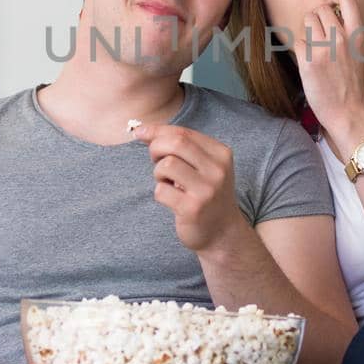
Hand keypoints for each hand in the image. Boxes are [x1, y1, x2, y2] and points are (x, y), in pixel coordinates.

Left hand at [133, 123, 247, 251]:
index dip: (157, 130)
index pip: (183, 133)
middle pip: (175, 143)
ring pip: (166, 165)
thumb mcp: (203, 166)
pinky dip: (160, 193)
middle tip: (155, 160)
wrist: (223, 233)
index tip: (140, 132)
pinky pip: (161, 190)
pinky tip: (172, 199)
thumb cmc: (206, 194)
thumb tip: (143, 130)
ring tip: (168, 182)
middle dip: (156, 148)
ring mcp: (206, 190)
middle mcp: (217, 170)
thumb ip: (180, 147)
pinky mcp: (192, 209)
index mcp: (221, 154)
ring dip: (158, 173)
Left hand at [295, 0, 363, 139]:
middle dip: (317, 18)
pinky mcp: (309, 61)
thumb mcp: (358, 54)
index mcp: (358, 35)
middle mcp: (342, 38)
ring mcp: (325, 49)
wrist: (349, 113)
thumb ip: (347, 35)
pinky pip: (298, 42)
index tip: (333, 3)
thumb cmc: (352, 86)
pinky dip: (300, 49)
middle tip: (319, 34)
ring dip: (307, 31)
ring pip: (307, 20)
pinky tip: (308, 62)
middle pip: (321, 9)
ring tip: (313, 47)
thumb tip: (330, 17)